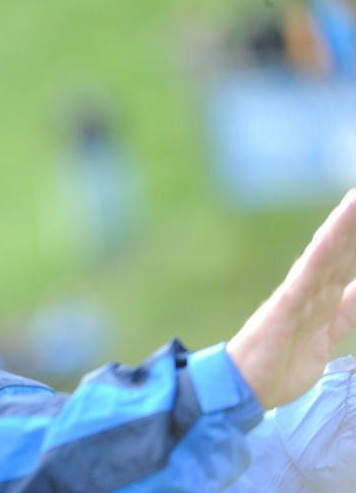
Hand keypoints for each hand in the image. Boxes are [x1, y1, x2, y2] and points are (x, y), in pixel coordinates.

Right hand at [227, 190, 355, 409]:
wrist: (243, 388)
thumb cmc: (278, 367)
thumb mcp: (324, 339)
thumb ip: (343, 313)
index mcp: (321, 300)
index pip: (347, 263)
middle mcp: (310, 292)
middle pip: (341, 252)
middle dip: (355, 226)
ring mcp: (297, 296)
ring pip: (327, 256)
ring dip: (343, 228)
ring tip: (355, 200)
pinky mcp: (285, 305)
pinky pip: (307, 274)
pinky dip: (321, 252)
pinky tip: (333, 234)